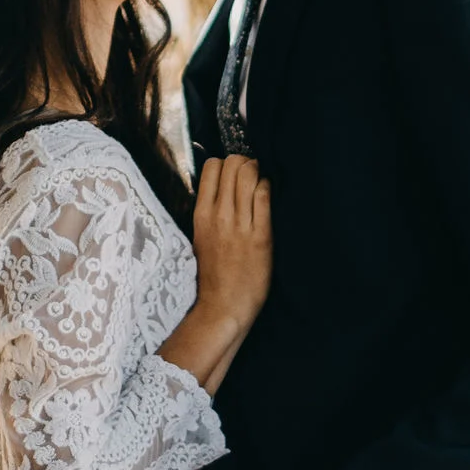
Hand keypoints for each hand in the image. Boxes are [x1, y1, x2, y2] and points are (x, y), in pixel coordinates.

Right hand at [191, 152, 271, 334]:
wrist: (224, 305)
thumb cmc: (214, 274)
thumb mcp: (201, 236)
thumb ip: (209, 212)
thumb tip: (221, 188)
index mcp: (201, 214)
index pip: (211, 167)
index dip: (226, 164)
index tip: (234, 174)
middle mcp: (219, 214)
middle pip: (233, 164)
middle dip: (245, 163)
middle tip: (251, 176)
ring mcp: (240, 224)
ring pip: (249, 173)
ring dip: (258, 173)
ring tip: (260, 184)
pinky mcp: (261, 235)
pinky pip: (265, 195)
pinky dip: (268, 188)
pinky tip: (268, 197)